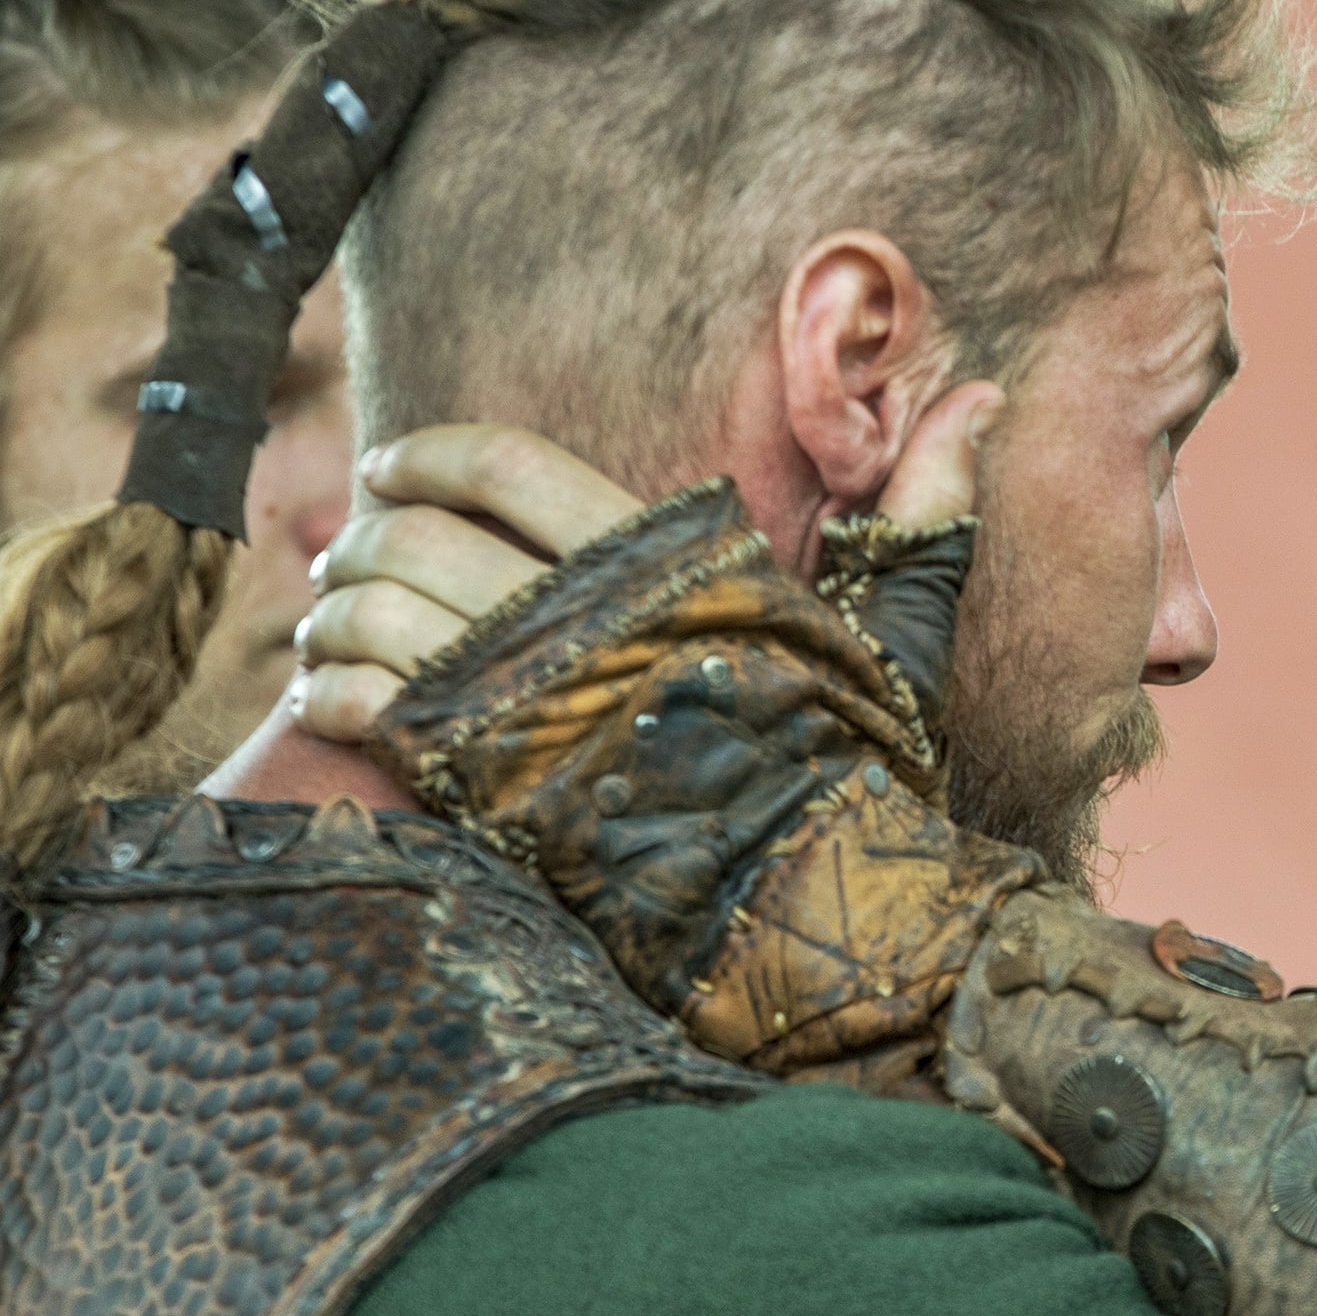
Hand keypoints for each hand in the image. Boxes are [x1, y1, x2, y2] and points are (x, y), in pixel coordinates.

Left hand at [291, 387, 1000, 740]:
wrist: (823, 917)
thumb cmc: (860, 774)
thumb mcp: (897, 635)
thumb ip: (919, 516)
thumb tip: (986, 397)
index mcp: (669, 561)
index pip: (510, 462)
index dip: (431, 453)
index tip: (393, 465)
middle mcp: (588, 617)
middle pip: (418, 533)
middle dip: (362, 538)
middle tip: (348, 556)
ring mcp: (531, 702)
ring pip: (377, 614)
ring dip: (333, 613)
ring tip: (330, 628)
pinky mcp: (489, 787)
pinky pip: (368, 706)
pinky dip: (331, 691)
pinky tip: (330, 697)